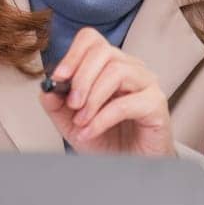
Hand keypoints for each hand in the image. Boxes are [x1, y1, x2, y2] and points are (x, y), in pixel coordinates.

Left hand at [40, 28, 174, 156]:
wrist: (129, 164)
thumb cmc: (107, 139)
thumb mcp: (72, 123)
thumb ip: (57, 105)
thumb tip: (47, 89)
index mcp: (110, 64)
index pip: (92, 40)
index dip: (73, 54)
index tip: (59, 77)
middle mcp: (130, 68)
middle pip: (104, 52)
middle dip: (81, 78)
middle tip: (72, 104)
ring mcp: (146, 83)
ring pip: (117, 72)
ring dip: (92, 98)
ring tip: (81, 121)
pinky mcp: (156, 104)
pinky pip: (126, 103)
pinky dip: (102, 118)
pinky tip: (90, 131)